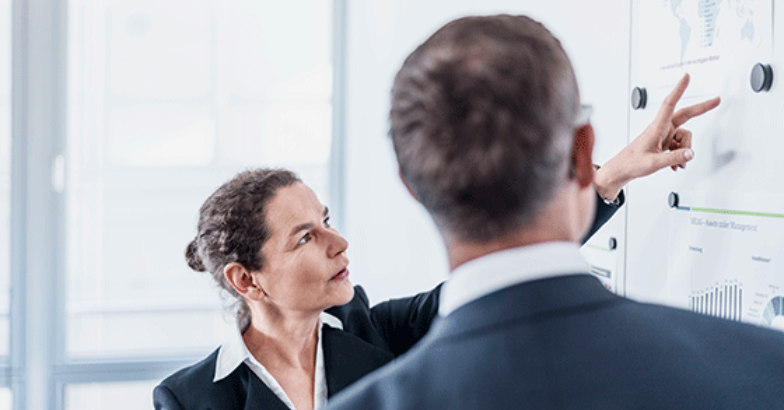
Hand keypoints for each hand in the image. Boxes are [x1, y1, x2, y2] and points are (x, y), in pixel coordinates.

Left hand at [595, 74, 720, 199]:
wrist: (622, 169)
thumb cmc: (632, 163)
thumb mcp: (653, 163)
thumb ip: (673, 158)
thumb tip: (690, 153)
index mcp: (656, 128)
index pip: (669, 104)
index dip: (678, 90)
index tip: (686, 77)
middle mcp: (661, 129)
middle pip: (685, 115)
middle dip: (701, 109)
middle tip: (717, 100)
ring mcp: (663, 135)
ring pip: (684, 136)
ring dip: (684, 150)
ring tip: (676, 163)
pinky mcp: (664, 142)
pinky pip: (680, 145)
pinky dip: (680, 155)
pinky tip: (674, 164)